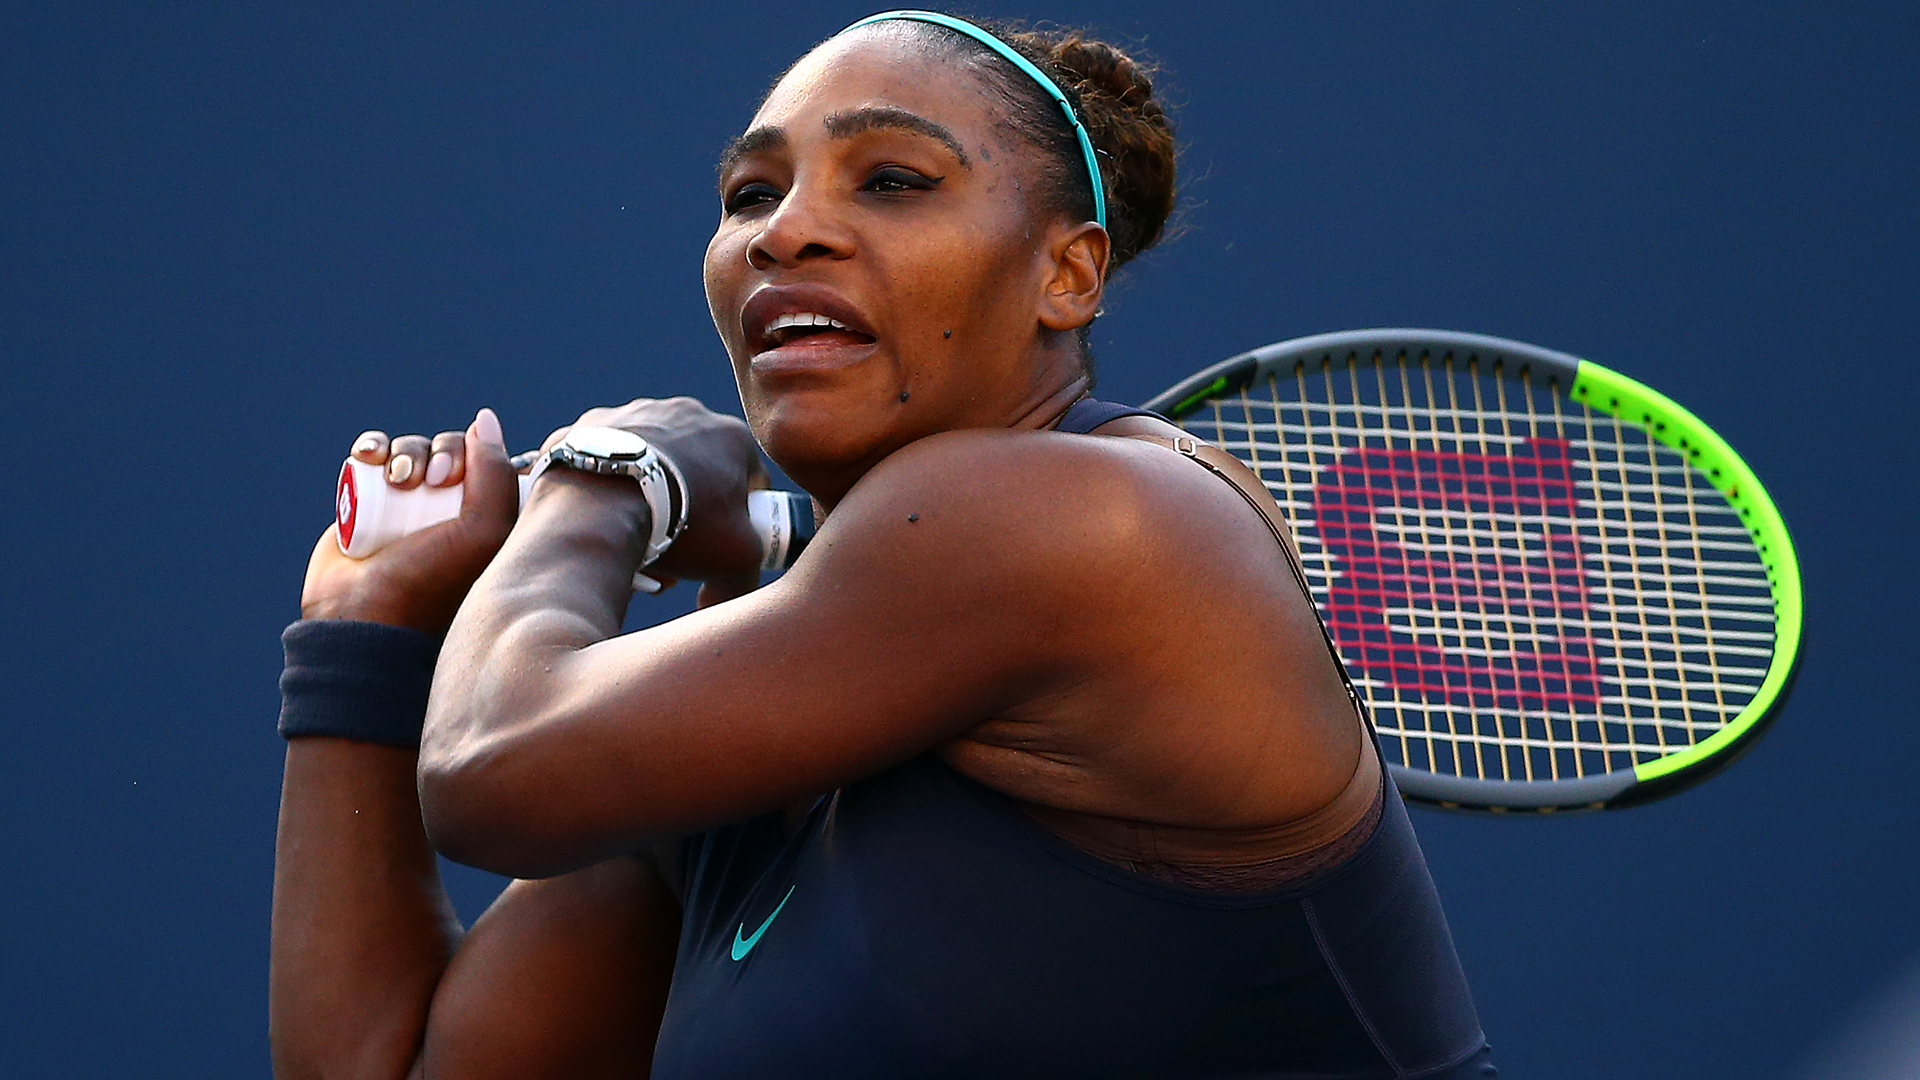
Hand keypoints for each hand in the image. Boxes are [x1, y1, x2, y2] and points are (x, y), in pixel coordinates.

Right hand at [301, 409, 519, 633]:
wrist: (364, 614)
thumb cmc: (432, 581)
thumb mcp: (483, 530)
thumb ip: (496, 473)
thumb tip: (483, 418)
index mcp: (488, 519)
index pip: (491, 462)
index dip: (477, 455)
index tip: (458, 476)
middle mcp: (452, 510)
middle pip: (451, 450)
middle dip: (440, 453)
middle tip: (430, 479)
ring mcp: (409, 505)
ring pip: (413, 451)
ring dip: (406, 452)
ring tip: (397, 480)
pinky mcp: (369, 501)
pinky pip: (376, 457)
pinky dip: (373, 447)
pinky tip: (369, 456)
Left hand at [539, 397, 767, 605]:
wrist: (601, 503)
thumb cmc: (680, 524)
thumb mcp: (735, 559)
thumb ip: (746, 577)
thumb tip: (719, 601)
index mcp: (731, 436)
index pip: (750, 480)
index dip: (740, 519)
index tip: (719, 546)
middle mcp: (684, 412)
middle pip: (696, 471)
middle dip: (688, 511)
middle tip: (674, 552)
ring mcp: (633, 413)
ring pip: (649, 464)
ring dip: (648, 499)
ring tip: (632, 543)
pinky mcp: (589, 425)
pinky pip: (606, 461)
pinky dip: (608, 486)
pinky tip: (602, 520)